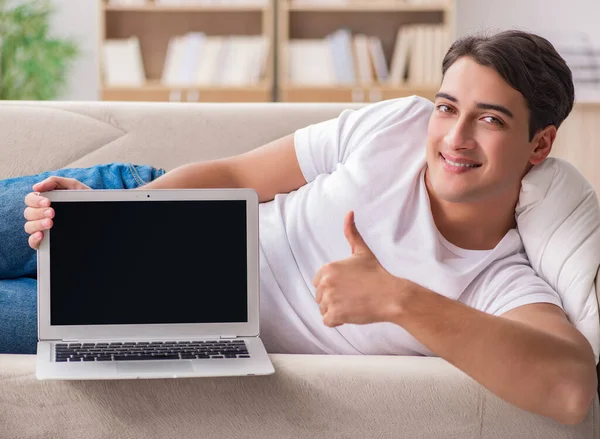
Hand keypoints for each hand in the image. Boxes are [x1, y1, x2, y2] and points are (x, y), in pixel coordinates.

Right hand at [24, 176, 90, 249]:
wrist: (103, 217)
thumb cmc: (87, 201)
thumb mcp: (76, 188)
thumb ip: (57, 182)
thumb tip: (36, 187)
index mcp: (46, 202)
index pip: (30, 199)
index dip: (35, 200)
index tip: (48, 202)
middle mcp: (42, 215)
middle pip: (28, 213)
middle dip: (38, 212)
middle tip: (52, 213)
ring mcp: (44, 228)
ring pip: (29, 226)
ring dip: (37, 224)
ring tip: (50, 223)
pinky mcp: (46, 242)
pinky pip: (32, 242)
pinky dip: (34, 239)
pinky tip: (42, 235)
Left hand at [312, 211, 404, 327]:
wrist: (390, 295)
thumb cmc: (377, 274)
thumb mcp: (362, 252)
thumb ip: (351, 233)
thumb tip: (349, 213)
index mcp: (328, 268)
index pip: (318, 282)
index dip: (333, 286)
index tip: (348, 287)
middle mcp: (326, 283)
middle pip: (320, 296)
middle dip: (333, 299)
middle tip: (352, 296)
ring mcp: (329, 299)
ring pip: (323, 309)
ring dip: (335, 310)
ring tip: (353, 304)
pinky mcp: (335, 314)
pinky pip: (327, 321)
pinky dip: (337, 321)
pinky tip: (350, 313)